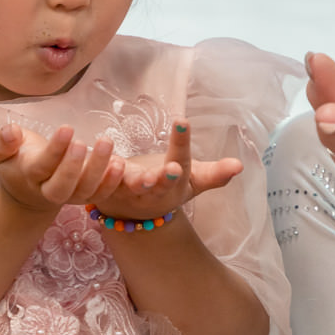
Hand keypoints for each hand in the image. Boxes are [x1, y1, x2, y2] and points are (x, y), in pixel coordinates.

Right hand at [0, 121, 122, 214]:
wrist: (27, 188)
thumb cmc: (18, 159)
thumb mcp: (3, 149)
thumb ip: (3, 140)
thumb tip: (11, 131)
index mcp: (29, 176)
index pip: (42, 165)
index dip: (55, 149)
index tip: (67, 128)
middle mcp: (49, 191)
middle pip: (62, 186)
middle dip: (74, 167)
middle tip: (83, 142)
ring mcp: (70, 196)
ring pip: (85, 190)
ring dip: (99, 170)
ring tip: (107, 143)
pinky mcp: (86, 196)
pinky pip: (101, 194)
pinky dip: (112, 181)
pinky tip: (120, 162)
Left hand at [90, 119, 242, 225]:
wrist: (136, 213)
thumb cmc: (169, 186)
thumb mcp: (194, 180)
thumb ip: (215, 174)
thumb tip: (240, 166)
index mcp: (177, 184)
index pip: (182, 161)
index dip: (182, 143)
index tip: (182, 121)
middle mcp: (155, 191)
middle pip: (161, 185)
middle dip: (165, 178)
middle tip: (170, 169)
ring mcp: (131, 193)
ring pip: (132, 187)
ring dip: (132, 180)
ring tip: (130, 168)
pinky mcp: (108, 191)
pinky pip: (104, 182)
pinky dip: (100, 171)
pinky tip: (95, 155)